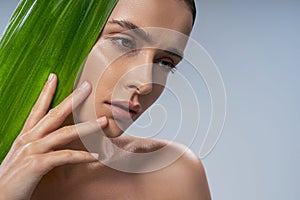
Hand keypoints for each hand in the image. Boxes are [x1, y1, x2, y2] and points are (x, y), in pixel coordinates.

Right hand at [0, 73, 107, 199]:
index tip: (54, 76)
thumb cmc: (14, 177)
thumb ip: (40, 145)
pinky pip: (64, 157)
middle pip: (55, 114)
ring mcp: (32, 151)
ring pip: (64, 133)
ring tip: (104, 121)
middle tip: (88, 86)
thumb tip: (56, 139)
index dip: (46, 92)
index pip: (38, 109)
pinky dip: (81, 156)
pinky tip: (95, 156)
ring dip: (87, 127)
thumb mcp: (26, 155)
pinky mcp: (36, 165)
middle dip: (73, 99)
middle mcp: (29, 139)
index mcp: (27, 135)